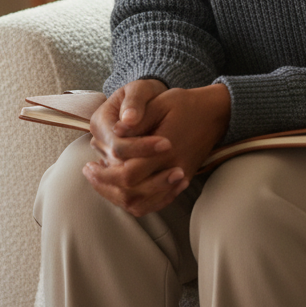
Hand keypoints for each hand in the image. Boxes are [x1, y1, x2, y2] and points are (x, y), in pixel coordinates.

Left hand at [83, 82, 230, 216]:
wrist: (216, 113)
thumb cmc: (186, 104)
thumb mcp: (161, 102)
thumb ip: (138, 119)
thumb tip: (115, 131)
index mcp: (165, 149)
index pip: (128, 175)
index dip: (105, 175)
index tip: (89, 165)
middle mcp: (172, 169)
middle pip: (133, 195)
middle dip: (107, 188)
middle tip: (90, 173)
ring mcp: (178, 178)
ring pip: (143, 204)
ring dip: (118, 198)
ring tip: (102, 183)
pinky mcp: (182, 181)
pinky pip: (157, 203)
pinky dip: (137, 202)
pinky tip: (123, 190)